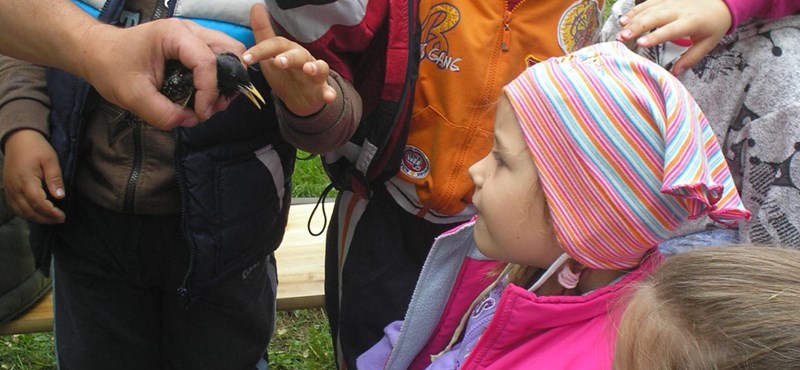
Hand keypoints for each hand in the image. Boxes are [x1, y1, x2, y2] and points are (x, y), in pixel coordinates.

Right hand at [3, 130, 65, 223]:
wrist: (18, 139)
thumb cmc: (36, 147)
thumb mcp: (50, 159)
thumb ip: (55, 178)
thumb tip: (60, 196)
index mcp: (26, 180)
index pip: (37, 202)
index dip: (50, 212)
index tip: (62, 216)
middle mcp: (14, 187)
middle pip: (28, 211)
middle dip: (45, 218)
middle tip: (60, 219)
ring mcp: (9, 189)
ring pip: (20, 211)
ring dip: (36, 218)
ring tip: (51, 219)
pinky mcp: (7, 189)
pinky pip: (14, 207)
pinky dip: (26, 214)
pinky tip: (37, 214)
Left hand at [77, 18, 244, 129]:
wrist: (97, 53)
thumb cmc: (111, 67)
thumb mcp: (133, 96)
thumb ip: (163, 113)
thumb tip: (191, 120)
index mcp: (173, 35)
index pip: (206, 61)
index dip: (209, 91)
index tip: (201, 114)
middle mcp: (189, 30)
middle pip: (230, 50)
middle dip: (229, 82)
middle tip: (214, 106)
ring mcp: (193, 36)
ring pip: (229, 53)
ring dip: (227, 80)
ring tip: (212, 103)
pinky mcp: (193, 47)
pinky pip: (219, 59)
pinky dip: (220, 78)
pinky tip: (207, 96)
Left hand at [244, 4, 335, 116]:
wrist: (300, 100)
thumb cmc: (286, 74)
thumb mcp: (271, 56)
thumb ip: (263, 34)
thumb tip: (256, 6)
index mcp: (290, 50)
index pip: (276, 46)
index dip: (261, 50)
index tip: (246, 58)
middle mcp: (305, 60)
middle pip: (299, 54)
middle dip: (289, 57)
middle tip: (279, 61)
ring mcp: (316, 75)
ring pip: (319, 68)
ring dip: (315, 68)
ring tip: (309, 69)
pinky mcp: (322, 91)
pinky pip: (328, 92)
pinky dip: (330, 94)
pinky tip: (329, 97)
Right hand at [616, 0, 731, 74]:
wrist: (721, 2)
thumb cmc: (713, 25)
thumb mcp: (707, 44)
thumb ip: (690, 58)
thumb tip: (675, 73)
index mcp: (691, 22)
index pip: (671, 29)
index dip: (655, 36)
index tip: (640, 44)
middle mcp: (680, 9)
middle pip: (655, 17)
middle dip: (637, 27)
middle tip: (623, 38)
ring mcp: (672, 1)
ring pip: (649, 9)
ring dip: (633, 19)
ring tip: (620, 31)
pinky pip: (648, 2)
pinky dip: (634, 11)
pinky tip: (624, 19)